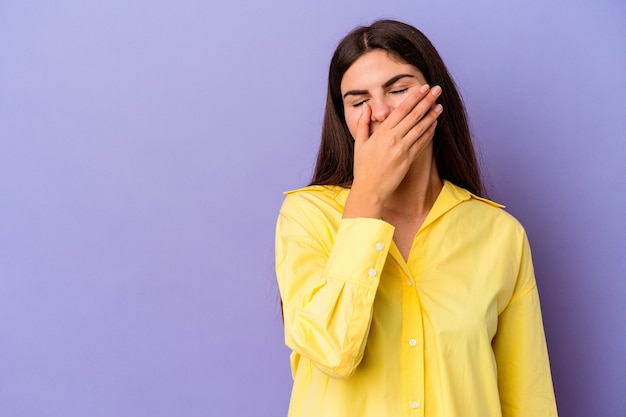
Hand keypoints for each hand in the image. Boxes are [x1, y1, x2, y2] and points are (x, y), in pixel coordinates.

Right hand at [343, 84, 442, 218]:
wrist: (369, 189)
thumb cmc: (362, 167)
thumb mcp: (359, 143)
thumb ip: (363, 123)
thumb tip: (367, 106)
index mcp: (382, 132)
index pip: (401, 110)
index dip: (414, 97)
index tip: (423, 88)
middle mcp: (394, 138)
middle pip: (414, 115)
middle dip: (427, 101)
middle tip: (437, 90)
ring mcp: (402, 149)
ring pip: (420, 127)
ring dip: (432, 115)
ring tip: (439, 105)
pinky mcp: (408, 159)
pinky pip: (422, 142)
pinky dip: (429, 132)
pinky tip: (435, 123)